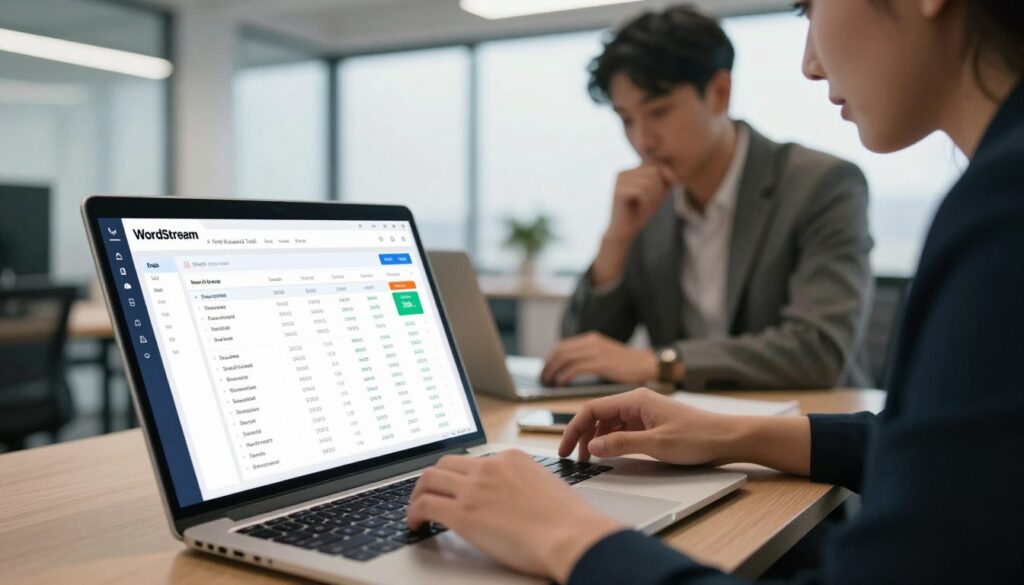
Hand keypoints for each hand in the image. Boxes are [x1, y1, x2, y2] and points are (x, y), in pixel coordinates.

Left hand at [407, 450, 623, 582]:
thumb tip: (512, 499)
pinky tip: (416, 524)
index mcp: (511, 459)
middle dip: (434, 479)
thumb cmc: (569, 521)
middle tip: (429, 495)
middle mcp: (490, 467)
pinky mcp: (463, 513)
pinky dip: (413, 513)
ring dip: (418, 494)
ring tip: (416, 510)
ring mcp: (474, 488)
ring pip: (429, 479)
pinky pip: (425, 504)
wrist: (572, 536)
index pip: (474, 461)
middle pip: (446, 464)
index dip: (460, 477)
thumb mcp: (546, 487)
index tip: (455, 488)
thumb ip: (523, 485)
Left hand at [541, 332, 659, 385]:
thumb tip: (567, 370)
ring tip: (549, 383)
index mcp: (591, 340)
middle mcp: (592, 342)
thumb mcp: (605, 355)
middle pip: (560, 351)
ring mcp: (597, 351)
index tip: (545, 370)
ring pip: (565, 359)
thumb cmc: (627, 366)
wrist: (648, 364)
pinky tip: (562, 384)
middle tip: (543, 379)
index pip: (562, 346)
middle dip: (548, 366)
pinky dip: (566, 375)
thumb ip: (588, 359)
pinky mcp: (602, 363)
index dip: (550, 359)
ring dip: (554, 371)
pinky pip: (576, 368)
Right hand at [558, 388, 735, 463]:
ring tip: (590, 458)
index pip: (592, 409)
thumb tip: (593, 445)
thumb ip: (621, 443)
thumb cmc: (697, 436)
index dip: (574, 428)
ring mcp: (644, 413)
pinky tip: (610, 454)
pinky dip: (612, 441)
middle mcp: (637, 402)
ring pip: (609, 423)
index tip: (565, 448)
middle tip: (574, 457)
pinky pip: (623, 429)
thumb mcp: (656, 443)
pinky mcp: (651, 424)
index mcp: (635, 399)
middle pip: (598, 415)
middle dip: (582, 435)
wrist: (727, 438)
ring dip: (596, 439)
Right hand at [607, 164, 676, 242]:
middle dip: (657, 191)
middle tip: (648, 205)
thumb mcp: (657, 195)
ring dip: (652, 198)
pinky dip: (646, 203)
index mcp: (630, 171)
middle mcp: (623, 173)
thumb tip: (674, 175)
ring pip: (649, 182)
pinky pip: (641, 192)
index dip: (661, 184)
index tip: (653, 200)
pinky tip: (639, 210)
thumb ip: (665, 182)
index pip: (656, 168)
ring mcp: (619, 181)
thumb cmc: (639, 213)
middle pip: (654, 172)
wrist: (623, 233)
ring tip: (644, 208)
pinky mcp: (618, 191)